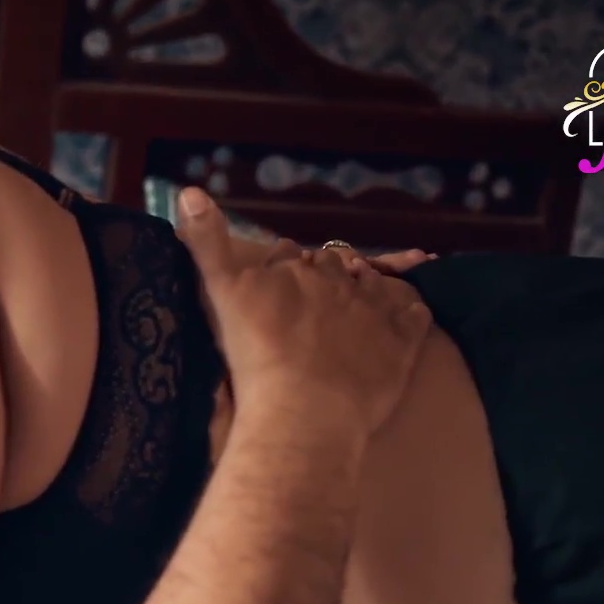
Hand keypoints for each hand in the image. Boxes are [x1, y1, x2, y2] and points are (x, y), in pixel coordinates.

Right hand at [176, 188, 432, 438]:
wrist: (302, 413)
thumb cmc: (257, 361)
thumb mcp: (222, 296)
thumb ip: (207, 244)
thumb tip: (189, 190)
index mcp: (293, 270)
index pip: (288, 254)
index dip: (282, 267)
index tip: (274, 283)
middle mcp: (336, 280)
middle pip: (332, 265)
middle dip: (324, 276)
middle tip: (312, 304)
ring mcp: (373, 309)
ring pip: (373, 282)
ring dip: (367, 286)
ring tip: (355, 307)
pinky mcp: (402, 341)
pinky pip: (415, 313)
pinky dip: (410, 311)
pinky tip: (405, 317)